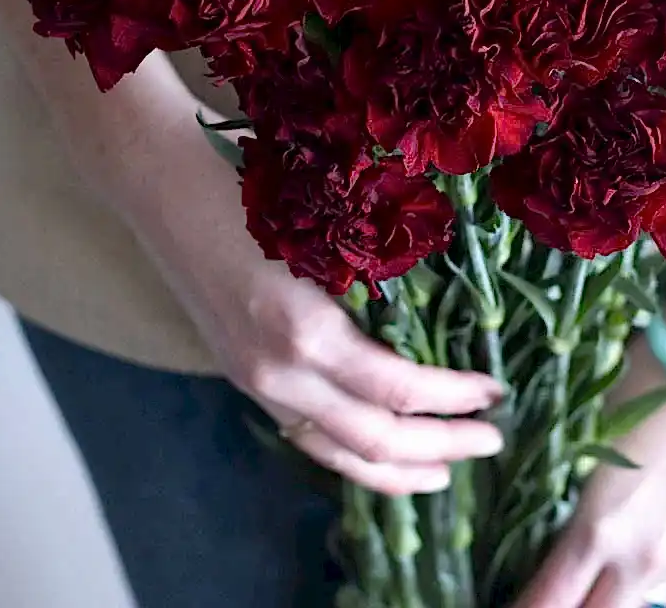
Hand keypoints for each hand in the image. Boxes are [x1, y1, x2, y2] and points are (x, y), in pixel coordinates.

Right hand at [106, 87, 504, 495]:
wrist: (169, 193)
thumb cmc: (256, 191)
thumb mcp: (328, 233)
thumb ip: (378, 281)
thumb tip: (456, 310)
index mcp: (306, 329)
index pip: (399, 389)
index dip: (455, 398)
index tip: (496, 390)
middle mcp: (280, 372)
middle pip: (374, 438)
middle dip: (442, 447)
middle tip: (493, 439)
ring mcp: (258, 384)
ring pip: (337, 455)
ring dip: (397, 471)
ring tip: (445, 473)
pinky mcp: (247, 382)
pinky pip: (307, 440)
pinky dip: (351, 459)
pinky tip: (381, 458)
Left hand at [514, 337, 665, 607]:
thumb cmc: (647, 381)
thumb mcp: (588, 432)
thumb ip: (570, 490)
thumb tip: (553, 513)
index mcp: (601, 527)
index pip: (551, 598)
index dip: (526, 605)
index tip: (511, 599)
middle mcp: (644, 554)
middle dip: (566, 607)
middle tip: (545, 593)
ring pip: (634, 596)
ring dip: (606, 591)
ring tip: (583, 569)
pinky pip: (663, 569)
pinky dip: (638, 566)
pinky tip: (627, 539)